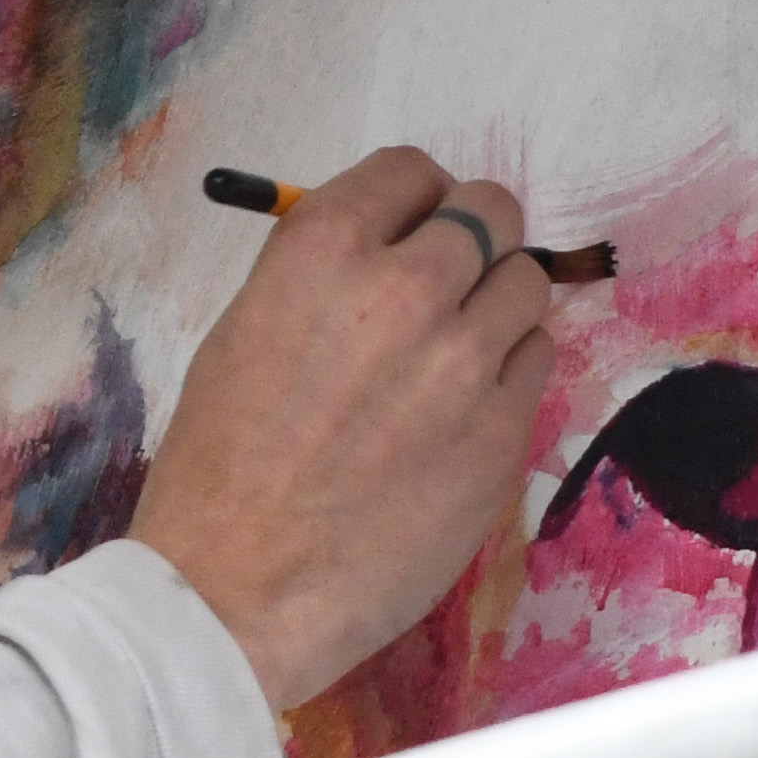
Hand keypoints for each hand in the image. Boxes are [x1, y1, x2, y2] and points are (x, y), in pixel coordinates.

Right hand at [131, 146, 562, 712]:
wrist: (237, 587)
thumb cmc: (218, 466)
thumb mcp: (243, 331)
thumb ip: (321, 277)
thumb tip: (386, 250)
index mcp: (322, 251)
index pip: (410, 170)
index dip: (418, 196)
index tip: (418, 223)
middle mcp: (405, 288)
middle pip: (491, 212)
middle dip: (476, 237)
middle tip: (457, 276)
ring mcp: (465, 360)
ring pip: (528, 284)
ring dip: (500, 304)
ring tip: (460, 351)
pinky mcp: (504, 429)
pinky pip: (539, 362)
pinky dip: (512, 370)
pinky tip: (467, 406)